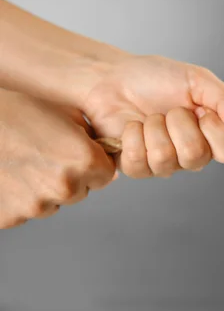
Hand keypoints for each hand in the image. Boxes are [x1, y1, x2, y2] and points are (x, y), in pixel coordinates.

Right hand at [0, 90, 115, 228]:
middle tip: (43, 156)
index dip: (92, 164)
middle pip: (80, 192)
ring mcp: (35, 206)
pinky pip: (23, 211)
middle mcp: (64, 188)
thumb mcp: (66, 115)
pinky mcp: (8, 217)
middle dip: (69, 177)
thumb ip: (92, 141)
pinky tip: (6, 175)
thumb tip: (109, 168)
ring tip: (21, 162)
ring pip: (51, 203)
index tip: (75, 154)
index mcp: (84, 161)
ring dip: (42, 189)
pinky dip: (16, 198)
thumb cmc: (15, 112)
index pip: (104, 176)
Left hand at [81, 55, 223, 177]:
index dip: (217, 131)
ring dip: (153, 128)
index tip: (202, 110)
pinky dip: (132, 137)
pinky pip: (139, 164)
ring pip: (167, 160)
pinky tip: (132, 127)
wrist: (114, 77)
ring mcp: (166, 163)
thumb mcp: (198, 80)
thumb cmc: (157, 77)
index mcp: (214, 132)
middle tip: (171, 109)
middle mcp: (194, 152)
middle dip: (179, 124)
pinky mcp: (138, 167)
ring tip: (149, 116)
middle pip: (197, 157)